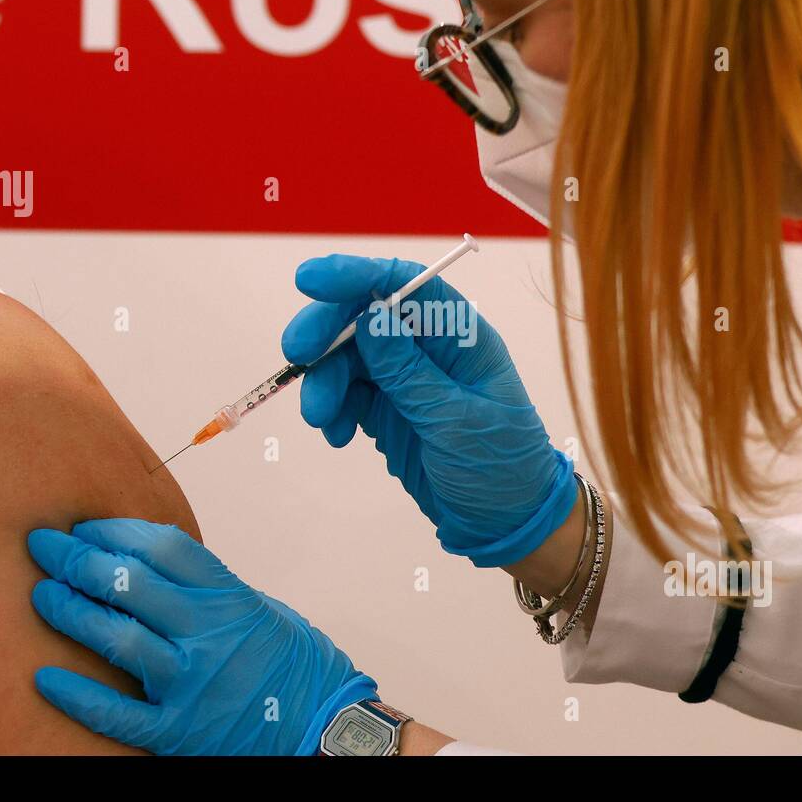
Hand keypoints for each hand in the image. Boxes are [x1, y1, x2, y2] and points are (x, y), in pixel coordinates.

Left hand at [27, 518, 376, 754]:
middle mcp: (209, 635)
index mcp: (230, 599)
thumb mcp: (260, 611)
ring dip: (72, 612)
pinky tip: (45, 677)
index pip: (165, 549)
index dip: (117, 530)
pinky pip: (117, 712)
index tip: (86, 526)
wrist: (322, 726)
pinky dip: (78, 695)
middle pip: (131, 584)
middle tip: (45, 547)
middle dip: (79, 559)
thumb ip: (209, 591)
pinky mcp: (178, 731)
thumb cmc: (293, 665)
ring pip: (118, 638)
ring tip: (43, 594)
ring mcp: (192, 684)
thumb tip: (150, 564)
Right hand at [282, 254, 576, 566]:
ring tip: (319, 419)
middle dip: (327, 331)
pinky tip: (336, 436)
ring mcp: (407, 380)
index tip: (310, 280)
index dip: (358, 275)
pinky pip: (348, 395)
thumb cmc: (501, 469)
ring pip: (349, 358)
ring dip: (324, 381)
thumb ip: (409, 372)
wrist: (507, 527)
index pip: (408, 285)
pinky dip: (333, 410)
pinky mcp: (389, 411)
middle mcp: (431, 349)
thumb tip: (370, 315)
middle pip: (366, 317)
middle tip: (295, 355)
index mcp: (461, 337)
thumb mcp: (455, 421)